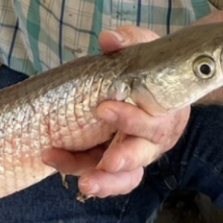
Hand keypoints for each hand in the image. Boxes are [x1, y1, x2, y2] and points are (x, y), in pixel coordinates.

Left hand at [42, 25, 189, 197]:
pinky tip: (56, 162)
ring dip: (105, 182)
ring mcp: (135, 154)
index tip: (103, 108)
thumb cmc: (152, 66)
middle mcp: (153, 139)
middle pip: (143, 156)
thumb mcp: (145, 46)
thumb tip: (109, 39)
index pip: (154, 123)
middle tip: (106, 163)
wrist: (157, 83)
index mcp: (165, 113)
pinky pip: (104, 176)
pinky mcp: (114, 161)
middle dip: (124, 160)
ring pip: (126, 177)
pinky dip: (80, 171)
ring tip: (84, 183)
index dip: (131, 119)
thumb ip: (129, 41)